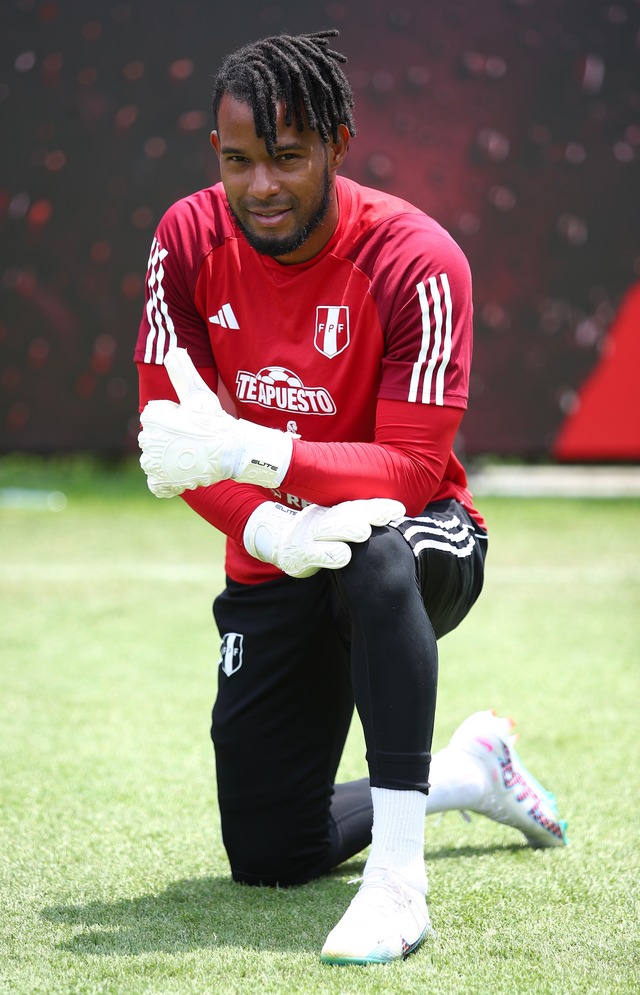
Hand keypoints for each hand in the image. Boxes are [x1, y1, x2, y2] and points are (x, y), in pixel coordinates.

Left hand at [138, 349, 292, 496]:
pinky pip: (156, 484)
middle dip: (169, 440)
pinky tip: (181, 473)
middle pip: (154, 440)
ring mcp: (153, 465)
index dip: (173, 419)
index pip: (154, 418)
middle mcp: (147, 441)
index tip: (189, 423)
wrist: (231, 451)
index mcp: (152, 418)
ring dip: (168, 460)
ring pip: (154, 461)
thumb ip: (182, 372)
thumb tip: (173, 350)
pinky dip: (166, 481)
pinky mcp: (161, 482)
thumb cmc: (215, 421)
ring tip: (189, 455)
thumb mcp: (198, 394)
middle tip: (192, 440)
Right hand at [243, 498, 405, 577]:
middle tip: (388, 515)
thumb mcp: (337, 523)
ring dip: (347, 529)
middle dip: (368, 513)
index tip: (399, 509)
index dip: (378, 506)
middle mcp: (323, 518)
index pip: (358, 505)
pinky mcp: (300, 554)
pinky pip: (316, 554)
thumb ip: (360, 520)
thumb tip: (396, 519)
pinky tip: (343, 556)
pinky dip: (329, 554)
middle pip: (347, 513)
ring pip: (330, 529)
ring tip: (364, 531)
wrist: (281, 543)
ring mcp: (310, 535)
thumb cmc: (319, 535)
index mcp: (334, 510)